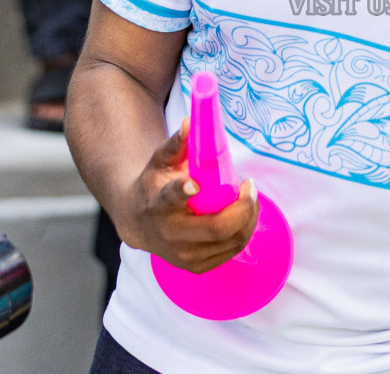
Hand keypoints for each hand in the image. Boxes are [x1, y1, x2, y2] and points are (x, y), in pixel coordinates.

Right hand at [116, 118, 259, 273]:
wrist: (138, 222)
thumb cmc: (155, 185)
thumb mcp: (161, 162)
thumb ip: (176, 144)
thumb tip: (190, 122)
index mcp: (160, 204)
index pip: (171, 199)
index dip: (182, 192)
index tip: (193, 184)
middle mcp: (171, 234)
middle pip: (216, 228)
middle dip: (242, 208)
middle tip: (250, 186)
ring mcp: (184, 255)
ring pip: (230, 241)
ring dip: (248, 218)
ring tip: (250, 197)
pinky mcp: (195, 267)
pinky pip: (230, 251)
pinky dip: (244, 231)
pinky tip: (245, 215)